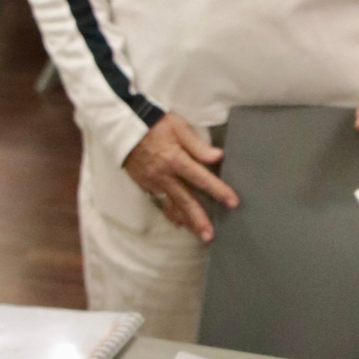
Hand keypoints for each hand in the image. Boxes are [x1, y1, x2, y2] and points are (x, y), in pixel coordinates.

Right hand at [123, 112, 237, 242]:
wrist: (125, 126)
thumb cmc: (156, 123)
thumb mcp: (179, 127)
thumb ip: (198, 145)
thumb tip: (218, 157)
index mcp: (176, 160)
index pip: (201, 179)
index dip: (218, 191)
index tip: (233, 202)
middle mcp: (164, 175)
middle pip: (185, 201)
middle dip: (198, 220)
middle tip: (210, 236)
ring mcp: (152, 182)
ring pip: (171, 206)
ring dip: (185, 221)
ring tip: (197, 234)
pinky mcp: (144, 184)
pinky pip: (159, 202)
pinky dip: (170, 212)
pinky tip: (178, 221)